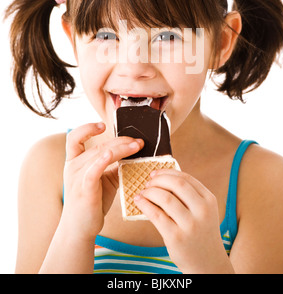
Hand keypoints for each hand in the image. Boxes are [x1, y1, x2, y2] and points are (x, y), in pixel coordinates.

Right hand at [61, 122, 143, 241]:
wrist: (80, 229)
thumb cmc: (92, 202)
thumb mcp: (103, 179)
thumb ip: (113, 165)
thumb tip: (133, 151)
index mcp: (75, 161)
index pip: (75, 137)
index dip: (87, 128)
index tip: (103, 125)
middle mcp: (73, 166)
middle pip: (98, 146)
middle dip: (120, 140)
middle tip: (139, 141)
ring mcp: (77, 177)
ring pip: (100, 154)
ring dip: (121, 148)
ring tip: (137, 147)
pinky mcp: (84, 189)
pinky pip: (93, 170)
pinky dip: (103, 160)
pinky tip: (113, 155)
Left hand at [134, 169, 232, 273]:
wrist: (208, 263)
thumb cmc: (200, 232)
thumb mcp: (203, 211)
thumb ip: (189, 195)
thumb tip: (162, 177)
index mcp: (209, 199)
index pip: (186, 177)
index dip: (167, 172)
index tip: (155, 173)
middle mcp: (202, 210)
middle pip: (176, 184)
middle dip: (158, 180)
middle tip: (148, 182)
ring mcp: (190, 225)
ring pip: (165, 198)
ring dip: (150, 192)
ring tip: (143, 193)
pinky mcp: (176, 237)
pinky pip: (156, 215)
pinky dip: (145, 205)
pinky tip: (139, 202)